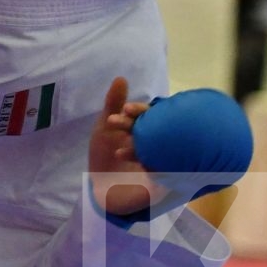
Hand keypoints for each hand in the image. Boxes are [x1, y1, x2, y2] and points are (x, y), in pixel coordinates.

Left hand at [88, 77, 163, 216]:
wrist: (102, 188)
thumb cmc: (105, 155)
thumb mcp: (105, 128)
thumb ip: (113, 104)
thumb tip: (121, 78)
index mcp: (146, 128)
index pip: (149, 115)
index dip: (139, 111)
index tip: (125, 109)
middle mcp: (157, 142)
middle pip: (156, 130)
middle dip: (140, 127)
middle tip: (120, 124)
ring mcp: (162, 161)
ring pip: (159, 150)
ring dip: (140, 148)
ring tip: (119, 151)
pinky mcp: (163, 180)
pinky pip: (164, 172)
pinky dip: (151, 168)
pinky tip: (138, 168)